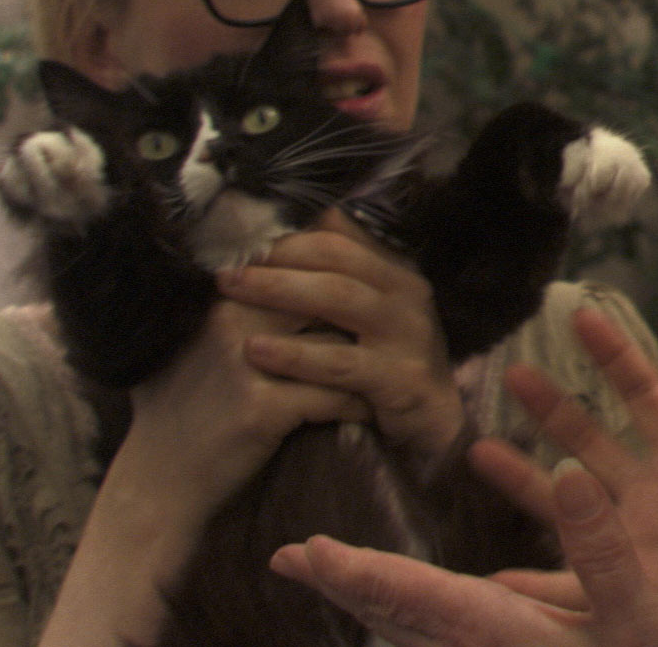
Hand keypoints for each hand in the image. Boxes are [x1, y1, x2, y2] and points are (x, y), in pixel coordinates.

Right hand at [42, 301, 369, 646]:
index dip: (339, 282)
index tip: (366, 302)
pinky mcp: (263, 408)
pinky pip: (335, 395)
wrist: (155, 483)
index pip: (299, 267)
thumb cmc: (176, 413)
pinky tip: (371, 412)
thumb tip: (279, 270)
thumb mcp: (194, 344)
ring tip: (390, 373)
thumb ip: (234, 306)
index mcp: (221, 298)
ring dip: (370, 362)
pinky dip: (358, 404)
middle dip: (363, 319)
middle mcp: (231, 319)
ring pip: (338, 344)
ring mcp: (247, 362)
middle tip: (393, 335)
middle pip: (326, 297)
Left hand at [223, 208, 465, 461]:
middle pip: (336, 258)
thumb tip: (294, 232)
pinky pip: (340, 362)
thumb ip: (338, 278)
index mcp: (396, 272)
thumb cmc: (385, 364)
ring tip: (230, 293)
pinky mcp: (400, 378)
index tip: (241, 244)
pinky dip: (295, 354)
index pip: (339, 237)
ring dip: (280, 290)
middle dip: (276, 258)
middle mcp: (407, 294)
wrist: (432, 425)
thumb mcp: (366, 316)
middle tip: (225, 267)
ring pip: (338, 298)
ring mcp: (408, 334)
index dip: (288, 237)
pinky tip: (256, 350)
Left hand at [270, 460, 657, 646]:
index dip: (361, 575)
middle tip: (288, 558)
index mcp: (504, 635)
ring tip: (326, 570)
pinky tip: (400, 603)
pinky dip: (404, 607)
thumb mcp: (639, 614)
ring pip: (411, 627)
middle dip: (344, 584)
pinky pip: (440, 629)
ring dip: (367, 594)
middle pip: (397, 617)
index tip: (308, 552)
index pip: (415, 601)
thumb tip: (568, 471)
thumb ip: (602, 548)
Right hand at [481, 308, 657, 646]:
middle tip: (509, 370)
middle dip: (550, 404)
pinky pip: (566, 579)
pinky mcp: (624, 589)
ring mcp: (633, 540)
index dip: (613, 355)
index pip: (645, 394)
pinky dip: (528, 578)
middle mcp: (654, 494)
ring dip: (523, 475)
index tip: (579, 313)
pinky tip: (492, 575)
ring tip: (475, 449)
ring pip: (565, 498)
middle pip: (590, 436)